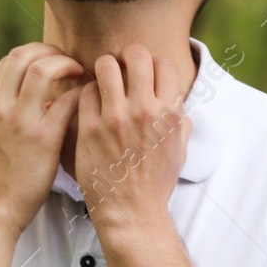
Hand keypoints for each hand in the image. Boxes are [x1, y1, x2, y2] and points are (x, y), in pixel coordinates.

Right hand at [0, 43, 89, 240]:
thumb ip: (3, 111)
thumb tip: (32, 95)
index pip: (9, 60)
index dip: (34, 54)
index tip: (51, 60)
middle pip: (24, 54)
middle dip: (50, 50)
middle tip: (69, 61)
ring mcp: (18, 121)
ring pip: (43, 68)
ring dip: (66, 64)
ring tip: (79, 72)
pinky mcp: (42, 139)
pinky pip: (65, 100)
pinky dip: (79, 92)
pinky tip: (87, 98)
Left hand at [75, 44, 191, 232]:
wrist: (131, 212)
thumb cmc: (156, 183)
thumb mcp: (180, 150)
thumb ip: (179, 120)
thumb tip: (175, 100)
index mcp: (169, 114)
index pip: (164, 63)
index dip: (154, 65)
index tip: (145, 74)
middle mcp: (144, 111)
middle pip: (135, 54)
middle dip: (128, 56)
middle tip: (123, 69)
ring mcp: (115, 119)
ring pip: (106, 65)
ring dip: (105, 69)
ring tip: (105, 82)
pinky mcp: (90, 129)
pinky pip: (86, 91)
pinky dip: (89, 93)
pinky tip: (91, 105)